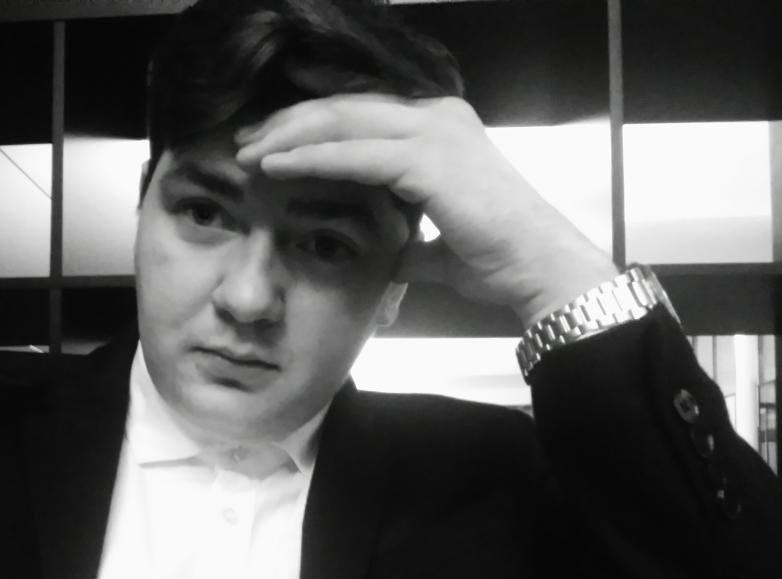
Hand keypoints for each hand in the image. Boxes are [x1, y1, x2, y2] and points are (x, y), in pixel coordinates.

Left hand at [234, 94, 616, 323]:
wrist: (537, 269)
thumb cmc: (498, 260)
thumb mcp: (440, 245)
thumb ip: (412, 239)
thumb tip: (391, 255)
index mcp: (439, 128)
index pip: (361, 113)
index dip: (310, 123)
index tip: (269, 141)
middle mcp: (436, 117)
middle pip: (344, 106)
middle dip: (288, 121)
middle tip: (244, 139)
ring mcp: (434, 132)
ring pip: (343, 120)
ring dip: (289, 135)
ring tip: (247, 150)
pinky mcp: (428, 159)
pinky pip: (354, 152)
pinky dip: (310, 158)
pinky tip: (275, 167)